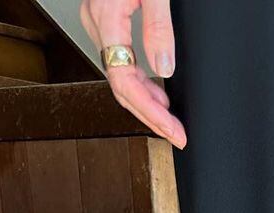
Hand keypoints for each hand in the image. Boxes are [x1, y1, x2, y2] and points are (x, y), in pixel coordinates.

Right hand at [80, 0, 185, 148]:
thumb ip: (158, 27)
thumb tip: (164, 69)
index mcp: (107, 19)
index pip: (126, 83)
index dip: (151, 114)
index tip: (174, 132)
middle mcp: (97, 23)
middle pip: (121, 85)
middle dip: (150, 115)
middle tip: (176, 134)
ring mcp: (98, 20)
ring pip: (119, 74)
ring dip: (145, 99)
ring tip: (169, 116)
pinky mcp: (105, 17)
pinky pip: (119, 58)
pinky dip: (138, 78)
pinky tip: (156, 86)